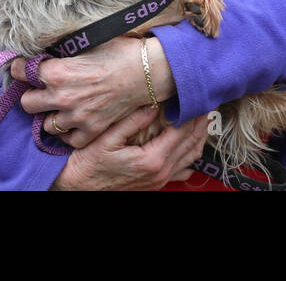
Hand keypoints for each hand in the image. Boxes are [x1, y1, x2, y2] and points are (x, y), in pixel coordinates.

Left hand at [12, 35, 173, 147]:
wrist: (147, 71)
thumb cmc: (119, 52)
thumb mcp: (85, 43)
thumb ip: (61, 53)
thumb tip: (46, 52)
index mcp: (57, 72)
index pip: (19, 71)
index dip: (19, 67)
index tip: (21, 66)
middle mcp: (61, 97)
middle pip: (26, 103)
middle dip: (31, 93)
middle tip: (41, 88)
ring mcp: (76, 117)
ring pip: (46, 124)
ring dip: (50, 114)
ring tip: (60, 105)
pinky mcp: (91, 130)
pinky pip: (68, 139)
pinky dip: (69, 132)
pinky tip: (74, 120)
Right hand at [50, 105, 209, 189]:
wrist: (78, 187)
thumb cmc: (88, 163)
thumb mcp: (107, 138)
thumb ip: (132, 121)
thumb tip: (153, 104)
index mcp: (151, 159)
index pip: (182, 132)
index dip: (192, 114)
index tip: (199, 97)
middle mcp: (160, 172)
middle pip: (191, 144)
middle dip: (201, 123)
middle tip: (207, 103)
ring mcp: (159, 180)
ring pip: (191, 157)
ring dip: (199, 137)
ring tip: (203, 119)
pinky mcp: (156, 184)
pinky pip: (182, 170)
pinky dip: (191, 154)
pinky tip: (191, 143)